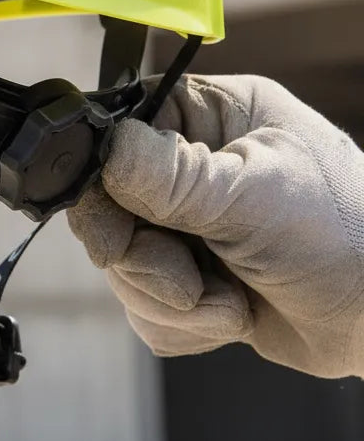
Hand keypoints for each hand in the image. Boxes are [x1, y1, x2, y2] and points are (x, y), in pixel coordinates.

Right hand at [67, 74, 363, 377]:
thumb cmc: (351, 240)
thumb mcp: (255, 198)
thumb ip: (171, 176)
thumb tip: (105, 149)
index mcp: (210, 116)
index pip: (119, 127)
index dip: (102, 175)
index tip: (112, 218)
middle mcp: (192, 166)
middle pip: (106, 205)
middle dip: (141, 257)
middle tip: (184, 280)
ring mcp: (187, 225)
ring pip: (120, 263)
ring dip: (168, 298)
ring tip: (227, 302)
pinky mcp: (188, 277)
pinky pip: (142, 305)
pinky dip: (181, 324)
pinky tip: (231, 317)